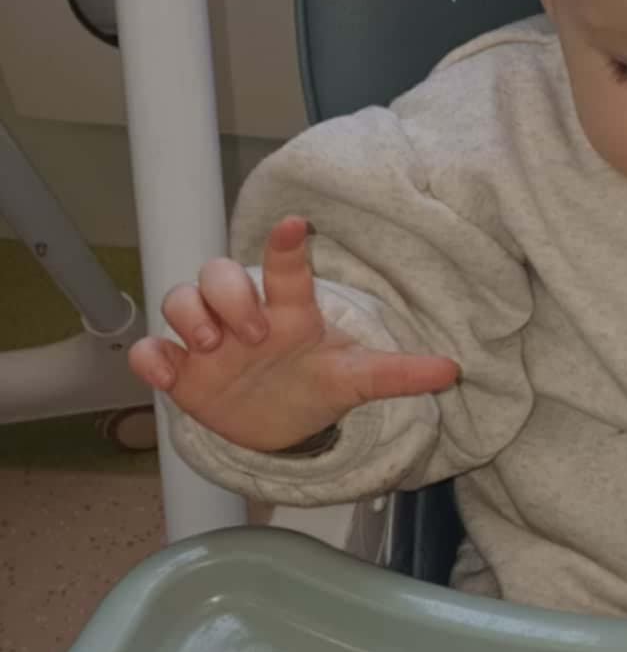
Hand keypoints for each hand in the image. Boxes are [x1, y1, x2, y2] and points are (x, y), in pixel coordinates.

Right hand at [127, 216, 459, 452]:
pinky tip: (164, 373)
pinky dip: (150, 357)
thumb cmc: (315, 384)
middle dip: (229, 295)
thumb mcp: (355, 380)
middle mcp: (243, 316)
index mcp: (289, 311)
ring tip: (210, 347)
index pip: (285, 269)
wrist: (278, 426)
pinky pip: (150, 350)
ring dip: (189, 316)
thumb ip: (398, 373)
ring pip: (178, 299)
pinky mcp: (180, 370)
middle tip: (253, 333)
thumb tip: (452, 370)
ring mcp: (206, 339)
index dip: (287, 246)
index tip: (297, 225)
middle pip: (219, 274)